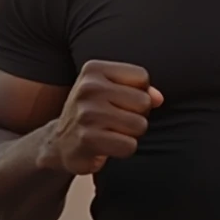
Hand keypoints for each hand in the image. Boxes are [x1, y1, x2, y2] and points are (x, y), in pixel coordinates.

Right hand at [48, 60, 162, 174]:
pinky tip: (106, 145)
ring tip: (111, 132)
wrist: (61, 143)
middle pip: (144, 102)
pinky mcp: (88, 139)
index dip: (139, 92)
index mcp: (94, 69)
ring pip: (140, 125)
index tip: (119, 100)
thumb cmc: (94, 112)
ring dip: (131, 134)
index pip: (142, 77)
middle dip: (137, 115)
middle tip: (115, 120)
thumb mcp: (112, 91)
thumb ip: (141, 89)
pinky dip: (123, 149)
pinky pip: (129, 146)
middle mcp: (89, 88)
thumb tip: (158, 98)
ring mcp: (87, 114)